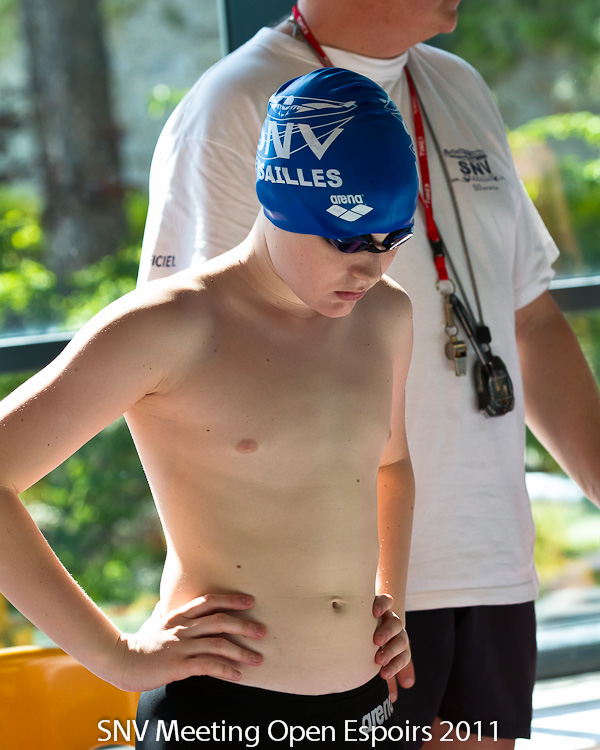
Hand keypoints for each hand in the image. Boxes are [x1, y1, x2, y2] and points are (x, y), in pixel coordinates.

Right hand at [112, 594, 265, 691]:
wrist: (120, 662)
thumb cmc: (139, 643)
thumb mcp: (153, 622)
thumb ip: (163, 611)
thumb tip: (164, 602)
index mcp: (179, 615)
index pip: (210, 601)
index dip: (231, 600)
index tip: (250, 602)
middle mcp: (183, 627)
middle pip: (220, 621)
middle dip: (244, 625)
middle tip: (262, 632)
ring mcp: (181, 646)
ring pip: (218, 644)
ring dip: (241, 652)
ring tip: (257, 659)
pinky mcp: (178, 665)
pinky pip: (207, 665)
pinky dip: (226, 670)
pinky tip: (238, 676)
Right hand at [372, 594, 412, 700]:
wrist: (367, 614)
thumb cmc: (369, 644)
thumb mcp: (379, 660)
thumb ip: (387, 675)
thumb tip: (393, 699)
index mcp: (398, 645)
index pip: (404, 657)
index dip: (396, 666)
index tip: (383, 675)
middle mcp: (396, 631)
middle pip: (401, 641)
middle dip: (391, 652)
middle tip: (379, 660)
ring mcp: (389, 615)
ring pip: (396, 623)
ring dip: (388, 632)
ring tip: (376, 640)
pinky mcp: (380, 602)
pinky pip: (386, 601)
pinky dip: (382, 605)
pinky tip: (374, 612)